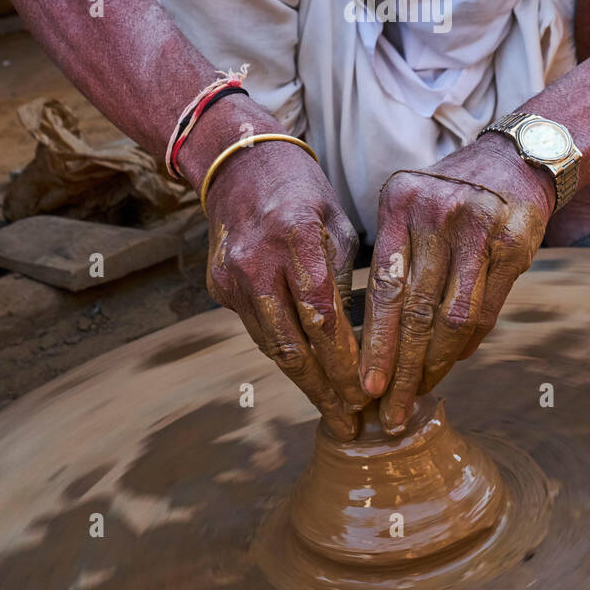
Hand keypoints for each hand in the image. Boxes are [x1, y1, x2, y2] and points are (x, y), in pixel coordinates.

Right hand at [201, 137, 367, 438]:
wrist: (240, 166)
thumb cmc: (304, 193)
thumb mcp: (337, 222)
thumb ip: (347, 277)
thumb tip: (369, 339)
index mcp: (295, 237)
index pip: (322, 315)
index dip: (344, 362)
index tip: (366, 395)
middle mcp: (257, 260)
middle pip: (293, 343)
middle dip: (325, 389)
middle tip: (351, 423)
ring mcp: (232, 276)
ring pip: (271, 346)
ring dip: (305, 384)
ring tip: (334, 414)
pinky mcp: (219, 286)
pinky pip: (257, 331)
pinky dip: (285, 356)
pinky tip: (310, 378)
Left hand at [360, 132, 555, 433]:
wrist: (517, 160)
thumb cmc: (451, 196)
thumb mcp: (412, 207)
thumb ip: (396, 258)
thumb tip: (374, 341)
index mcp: (399, 202)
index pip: (383, 285)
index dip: (374, 342)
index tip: (363, 386)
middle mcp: (436, 212)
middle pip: (414, 307)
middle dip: (399, 367)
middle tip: (388, 411)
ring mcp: (478, 226)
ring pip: (451, 316)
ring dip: (433, 364)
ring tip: (417, 395)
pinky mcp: (514, 242)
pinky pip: (485, 310)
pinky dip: (465, 345)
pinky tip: (451, 365)